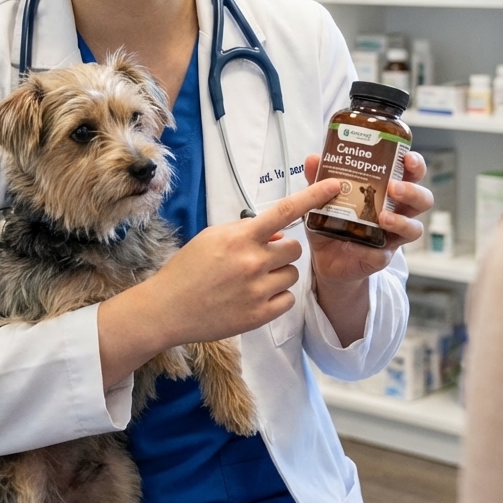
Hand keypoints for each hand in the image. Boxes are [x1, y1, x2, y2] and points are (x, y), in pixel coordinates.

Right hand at [96, 179, 342, 388]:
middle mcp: (253, 262)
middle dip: (284, 250)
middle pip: (295, 249)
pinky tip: (254, 296)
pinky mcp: (259, 315)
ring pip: (292, 275)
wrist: (168, 307)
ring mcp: (258, 290)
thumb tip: (278, 234)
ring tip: (253, 280)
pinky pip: (288, 299)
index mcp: (241, 237)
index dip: (312, 197)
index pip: (284, 211)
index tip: (333, 186)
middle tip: (263, 257)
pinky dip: (276, 297)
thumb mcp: (213, 236)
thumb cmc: (188, 268)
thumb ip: (247, 230)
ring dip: (279, 274)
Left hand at [303, 151, 432, 345]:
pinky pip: (386, 254)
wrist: (325, 258)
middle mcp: (396, 211)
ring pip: (414, 228)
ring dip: (402, 221)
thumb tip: (313, 158)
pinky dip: (376, 251)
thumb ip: (318, 178)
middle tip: (393, 187)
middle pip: (422, 199)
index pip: (410, 174)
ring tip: (383, 217)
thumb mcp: (322, 198)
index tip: (407, 158)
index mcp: (386, 191)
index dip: (415, 165)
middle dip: (412, 191)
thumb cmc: (332, 222)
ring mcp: (392, 236)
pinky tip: (363, 247)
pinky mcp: (381, 257)